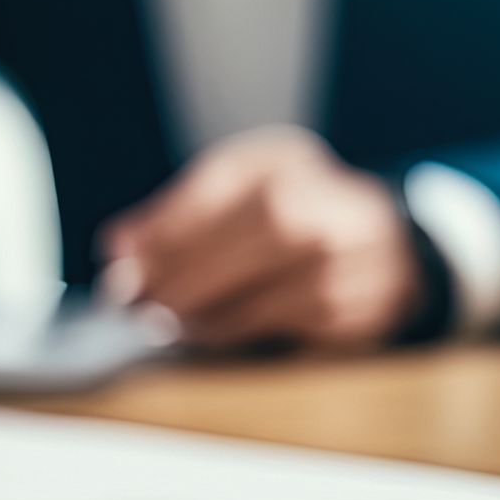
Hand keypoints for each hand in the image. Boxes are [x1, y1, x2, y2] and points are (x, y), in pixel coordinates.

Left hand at [98, 127, 421, 348]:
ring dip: (209, 315)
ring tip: (165, 326)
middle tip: (139, 307)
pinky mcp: (362, 308)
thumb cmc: (286, 211)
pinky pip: (294, 327)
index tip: (121, 263)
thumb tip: (118, 247)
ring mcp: (354, 258)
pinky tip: (209, 336)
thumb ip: (173, 214)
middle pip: (260, 234)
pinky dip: (242, 334)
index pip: (224, 189)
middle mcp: (330, 202)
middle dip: (188, 277)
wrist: (381, 241)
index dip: (169, 229)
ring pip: (279, 288)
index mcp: (284, 163)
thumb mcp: (231, 192)